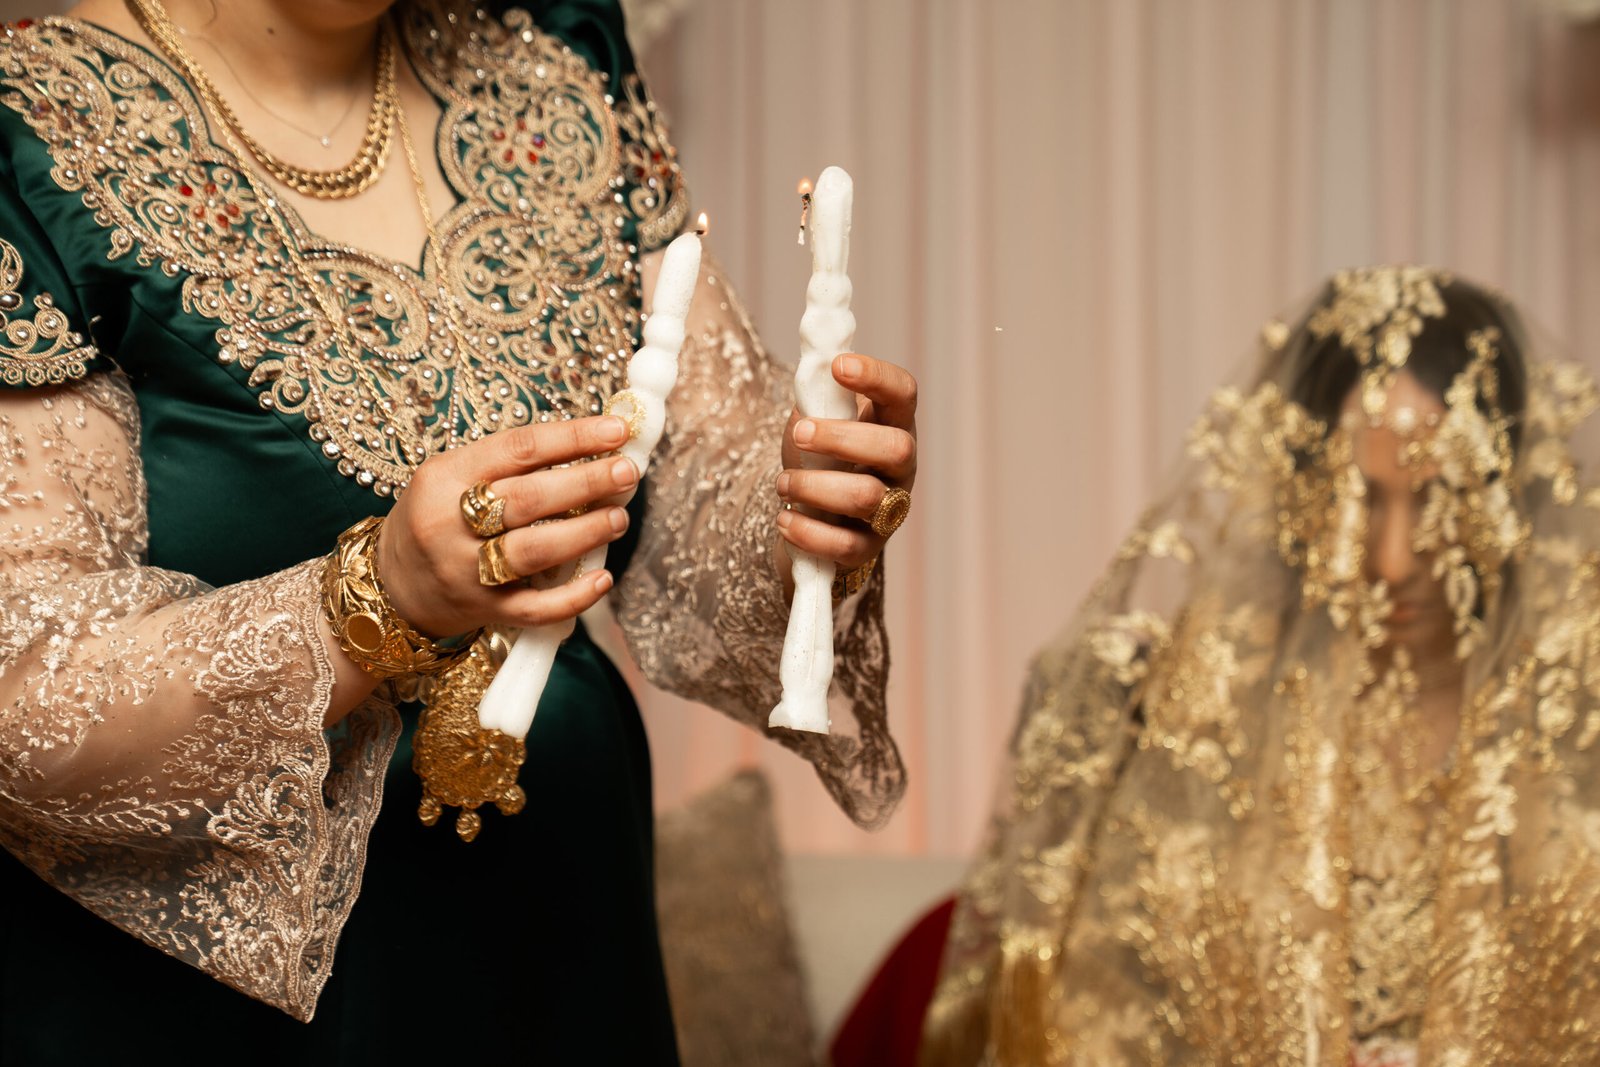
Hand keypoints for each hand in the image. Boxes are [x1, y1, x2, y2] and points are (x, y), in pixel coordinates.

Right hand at [377, 416, 639, 636]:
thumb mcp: (452, 478)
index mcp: (445, 478)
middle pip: (528, 499)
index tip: (616, 430)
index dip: (573, 437)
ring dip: (584, 533)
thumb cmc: (435, 519)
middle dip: (586, 483)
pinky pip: (535, 608)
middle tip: (627, 472)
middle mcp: (450, 524)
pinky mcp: (483, 611)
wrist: (389, 586)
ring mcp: (465, 572)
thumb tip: (591, 449)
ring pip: (533, 552)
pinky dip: (573, 596)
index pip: (518, 449)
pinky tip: (603, 578)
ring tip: (619, 517)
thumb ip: (511, 465)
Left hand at [776, 353, 917, 580]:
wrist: (810, 517)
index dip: (877, 376)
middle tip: (799, 435)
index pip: (903, 392)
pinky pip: (845, 545)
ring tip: (782, 484)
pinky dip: (808, 532)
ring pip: (866, 497)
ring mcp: (889, 510)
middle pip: (895, 447)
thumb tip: (810, 370)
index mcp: (892, 425)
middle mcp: (901, 468)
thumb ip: (816, 396)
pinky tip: (784, 519)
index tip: (838, 366)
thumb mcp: (815, 420)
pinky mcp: (867, 548)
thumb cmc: (817, 458)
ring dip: (814, 486)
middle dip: (842, 438)